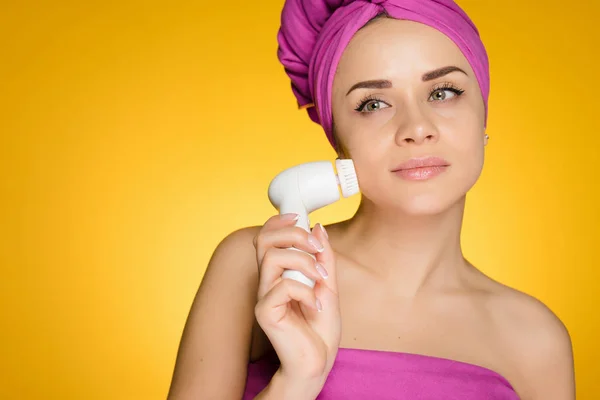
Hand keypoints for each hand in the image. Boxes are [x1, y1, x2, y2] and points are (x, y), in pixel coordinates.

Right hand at [253, 214, 340, 395]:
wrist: (317, 361)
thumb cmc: (320, 328)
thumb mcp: (328, 285)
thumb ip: (323, 258)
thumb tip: (318, 227)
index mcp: (278, 273)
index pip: (266, 237)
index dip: (278, 221)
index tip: (300, 217)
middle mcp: (267, 281)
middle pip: (263, 240)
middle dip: (294, 234)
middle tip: (316, 248)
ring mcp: (264, 296)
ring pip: (272, 257)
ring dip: (303, 262)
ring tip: (320, 280)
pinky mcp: (265, 312)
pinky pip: (282, 286)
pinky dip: (305, 291)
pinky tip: (315, 306)